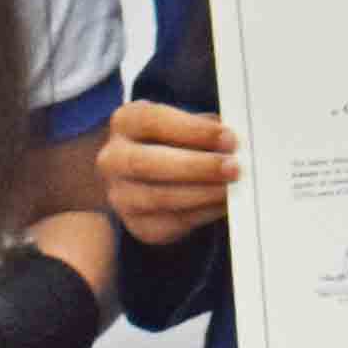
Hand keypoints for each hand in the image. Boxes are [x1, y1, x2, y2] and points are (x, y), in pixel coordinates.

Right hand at [98, 99, 240, 247]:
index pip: (153, 122)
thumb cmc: (172, 141)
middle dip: (196, 166)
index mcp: (126, 122)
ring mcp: (121, 195)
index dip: (193, 130)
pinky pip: (171, 222)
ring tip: (230, 188)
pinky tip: (222, 205)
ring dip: (201, 194)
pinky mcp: (139, 225)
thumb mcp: (184, 123)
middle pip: (147, 163)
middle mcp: (114, 159)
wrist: (144, 175)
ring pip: (159, 198)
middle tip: (232, 167)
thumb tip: (233, 141)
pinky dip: (202, 214)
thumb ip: (205, 128)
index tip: (228, 138)